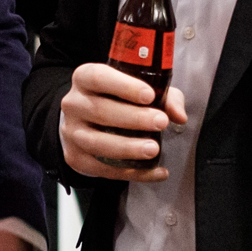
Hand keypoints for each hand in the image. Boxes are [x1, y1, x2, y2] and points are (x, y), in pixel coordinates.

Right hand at [60, 63, 186, 180]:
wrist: (84, 122)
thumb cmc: (115, 100)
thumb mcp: (138, 89)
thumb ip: (163, 97)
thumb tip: (179, 116)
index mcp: (85, 79)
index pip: (98, 77)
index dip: (124, 86)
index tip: (149, 95)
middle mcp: (74, 104)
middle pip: (100, 111)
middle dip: (133, 118)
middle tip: (160, 122)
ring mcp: (72, 133)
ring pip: (97, 142)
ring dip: (128, 147)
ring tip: (153, 149)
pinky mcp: (76, 158)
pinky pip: (103, 168)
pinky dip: (133, 172)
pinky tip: (156, 171)